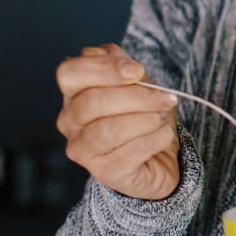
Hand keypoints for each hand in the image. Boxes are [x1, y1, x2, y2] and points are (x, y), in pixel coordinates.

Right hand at [56, 44, 180, 199]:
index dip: (103, 68)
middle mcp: (70, 122)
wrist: (158, 156)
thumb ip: (124, 67)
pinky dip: (156, 139)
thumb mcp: (137, 83)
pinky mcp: (105, 172)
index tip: (137, 71)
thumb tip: (122, 63)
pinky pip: (131, 152)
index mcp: (74, 93)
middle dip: (138, 96)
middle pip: (93, 102)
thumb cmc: (142, 115)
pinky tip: (163, 134)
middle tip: (166, 97)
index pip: (69, 73)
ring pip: (109, 130)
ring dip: (146, 119)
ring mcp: (83, 150)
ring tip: (162, 117)